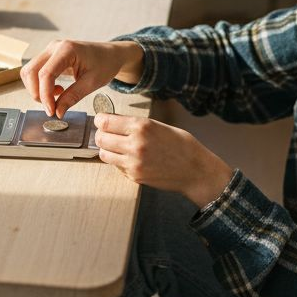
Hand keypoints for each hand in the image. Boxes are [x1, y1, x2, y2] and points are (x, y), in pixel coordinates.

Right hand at [21, 40, 142, 117]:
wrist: (110, 54)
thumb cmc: (105, 64)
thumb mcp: (92, 83)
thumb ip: (73, 97)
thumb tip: (57, 112)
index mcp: (67, 49)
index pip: (46, 74)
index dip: (45, 95)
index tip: (51, 111)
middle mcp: (54, 47)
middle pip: (31, 71)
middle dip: (37, 93)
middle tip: (52, 107)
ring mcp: (50, 51)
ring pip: (29, 72)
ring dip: (37, 89)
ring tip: (57, 97)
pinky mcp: (49, 57)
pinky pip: (35, 72)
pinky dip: (40, 85)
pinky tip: (57, 90)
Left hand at [93, 113, 234, 206]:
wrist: (195, 170)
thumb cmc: (181, 145)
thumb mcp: (159, 126)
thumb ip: (136, 124)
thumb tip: (113, 122)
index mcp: (142, 127)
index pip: (105, 122)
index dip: (100, 120)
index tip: (101, 121)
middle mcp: (135, 144)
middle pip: (100, 139)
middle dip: (101, 135)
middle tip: (106, 134)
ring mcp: (134, 163)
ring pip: (104, 154)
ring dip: (107, 149)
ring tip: (116, 147)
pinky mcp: (135, 176)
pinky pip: (116, 167)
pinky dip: (119, 162)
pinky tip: (130, 158)